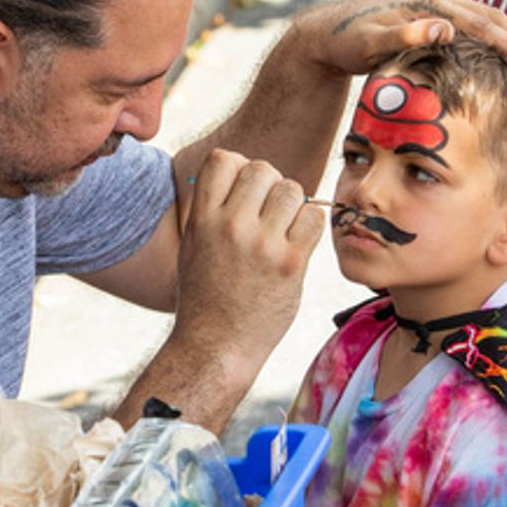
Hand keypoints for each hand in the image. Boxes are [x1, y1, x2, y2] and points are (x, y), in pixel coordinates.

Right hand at [173, 149, 325, 377]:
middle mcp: (231, 227)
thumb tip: (238, 170)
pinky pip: (314, 218)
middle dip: (269, 184)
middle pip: (262, 169)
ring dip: (292, 204)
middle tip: (267, 210)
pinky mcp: (291, 264)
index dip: (238, 167)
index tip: (243, 189)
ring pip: (292, 189)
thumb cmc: (204, 296)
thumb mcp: (193, 245)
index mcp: (202, 220)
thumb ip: (211, 208)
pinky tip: (297, 241)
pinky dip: (310, 225)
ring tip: (282, 227)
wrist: (216, 347)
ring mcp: (263, 245)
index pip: (224, 159)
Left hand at [292, 0, 506, 72]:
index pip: (479, 22)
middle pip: (490, 16)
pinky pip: (472, 26)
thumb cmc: (347, 40)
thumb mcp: (371, 41)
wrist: (326, 31)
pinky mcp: (431, 17)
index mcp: (429, 3)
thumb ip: (406, 35)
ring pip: (484, 19)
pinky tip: (504, 59)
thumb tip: (446, 28)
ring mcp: (435, 6)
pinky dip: (493, 38)